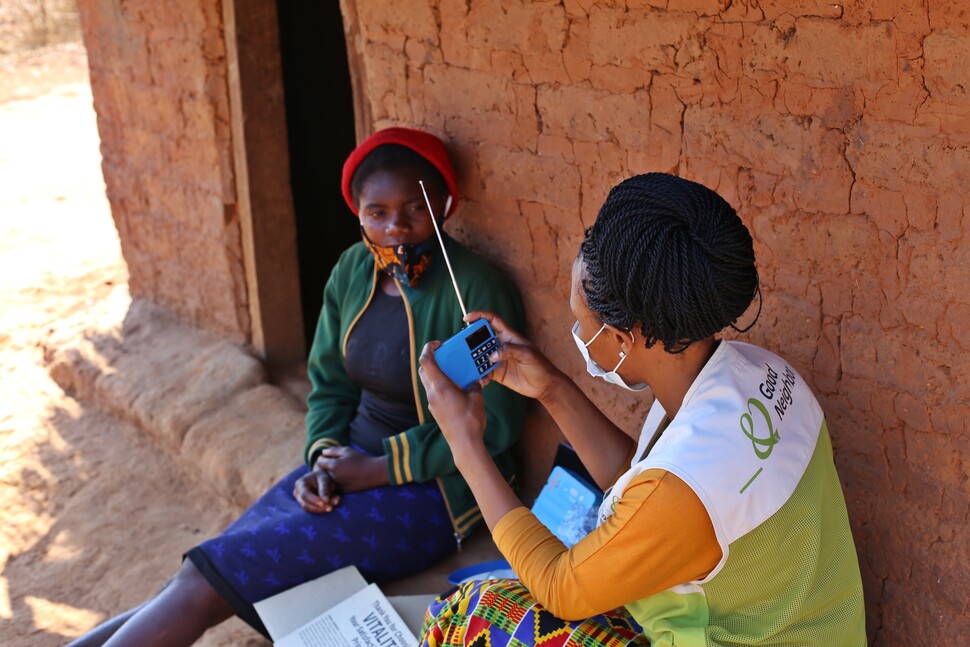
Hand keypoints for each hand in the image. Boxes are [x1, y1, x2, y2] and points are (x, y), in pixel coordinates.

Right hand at [292, 468, 339, 512]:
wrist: (322, 479)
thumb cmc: (322, 477)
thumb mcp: (324, 479)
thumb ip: (324, 489)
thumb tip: (326, 501)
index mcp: (300, 484)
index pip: (305, 495)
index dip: (314, 500)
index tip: (324, 503)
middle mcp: (298, 494)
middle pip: (306, 505)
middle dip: (319, 507)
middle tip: (331, 507)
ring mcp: (301, 501)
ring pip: (310, 510)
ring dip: (322, 509)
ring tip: (333, 505)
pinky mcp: (307, 506)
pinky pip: (314, 510)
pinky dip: (323, 509)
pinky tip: (332, 506)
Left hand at [315, 446, 388, 492]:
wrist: (374, 473)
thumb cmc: (361, 459)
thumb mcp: (347, 450)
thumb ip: (333, 450)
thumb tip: (323, 452)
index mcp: (333, 466)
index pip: (320, 461)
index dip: (323, 458)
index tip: (328, 457)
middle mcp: (333, 477)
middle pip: (322, 471)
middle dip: (326, 467)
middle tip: (333, 463)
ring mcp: (337, 485)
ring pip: (328, 480)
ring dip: (330, 475)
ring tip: (340, 470)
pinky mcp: (343, 491)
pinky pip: (335, 486)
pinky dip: (337, 482)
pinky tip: (345, 477)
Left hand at [418, 341, 487, 457]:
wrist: (465, 444)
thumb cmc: (471, 420)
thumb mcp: (476, 397)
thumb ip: (474, 384)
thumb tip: (475, 380)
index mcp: (440, 386)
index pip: (426, 360)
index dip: (429, 348)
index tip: (439, 343)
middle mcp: (432, 393)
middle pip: (423, 370)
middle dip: (432, 360)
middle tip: (446, 356)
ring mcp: (432, 403)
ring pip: (428, 382)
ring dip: (437, 374)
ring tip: (454, 373)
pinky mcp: (436, 411)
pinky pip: (435, 392)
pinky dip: (441, 386)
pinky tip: (456, 389)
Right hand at [465, 311, 562, 401]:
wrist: (544, 385)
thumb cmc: (540, 366)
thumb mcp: (527, 354)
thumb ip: (510, 351)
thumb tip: (492, 355)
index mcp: (508, 335)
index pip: (492, 320)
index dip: (479, 316)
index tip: (467, 318)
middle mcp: (500, 345)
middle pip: (480, 338)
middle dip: (469, 340)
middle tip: (462, 346)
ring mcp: (497, 359)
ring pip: (478, 355)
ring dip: (471, 359)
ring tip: (468, 365)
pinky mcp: (496, 373)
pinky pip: (482, 371)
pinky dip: (478, 374)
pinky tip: (480, 379)